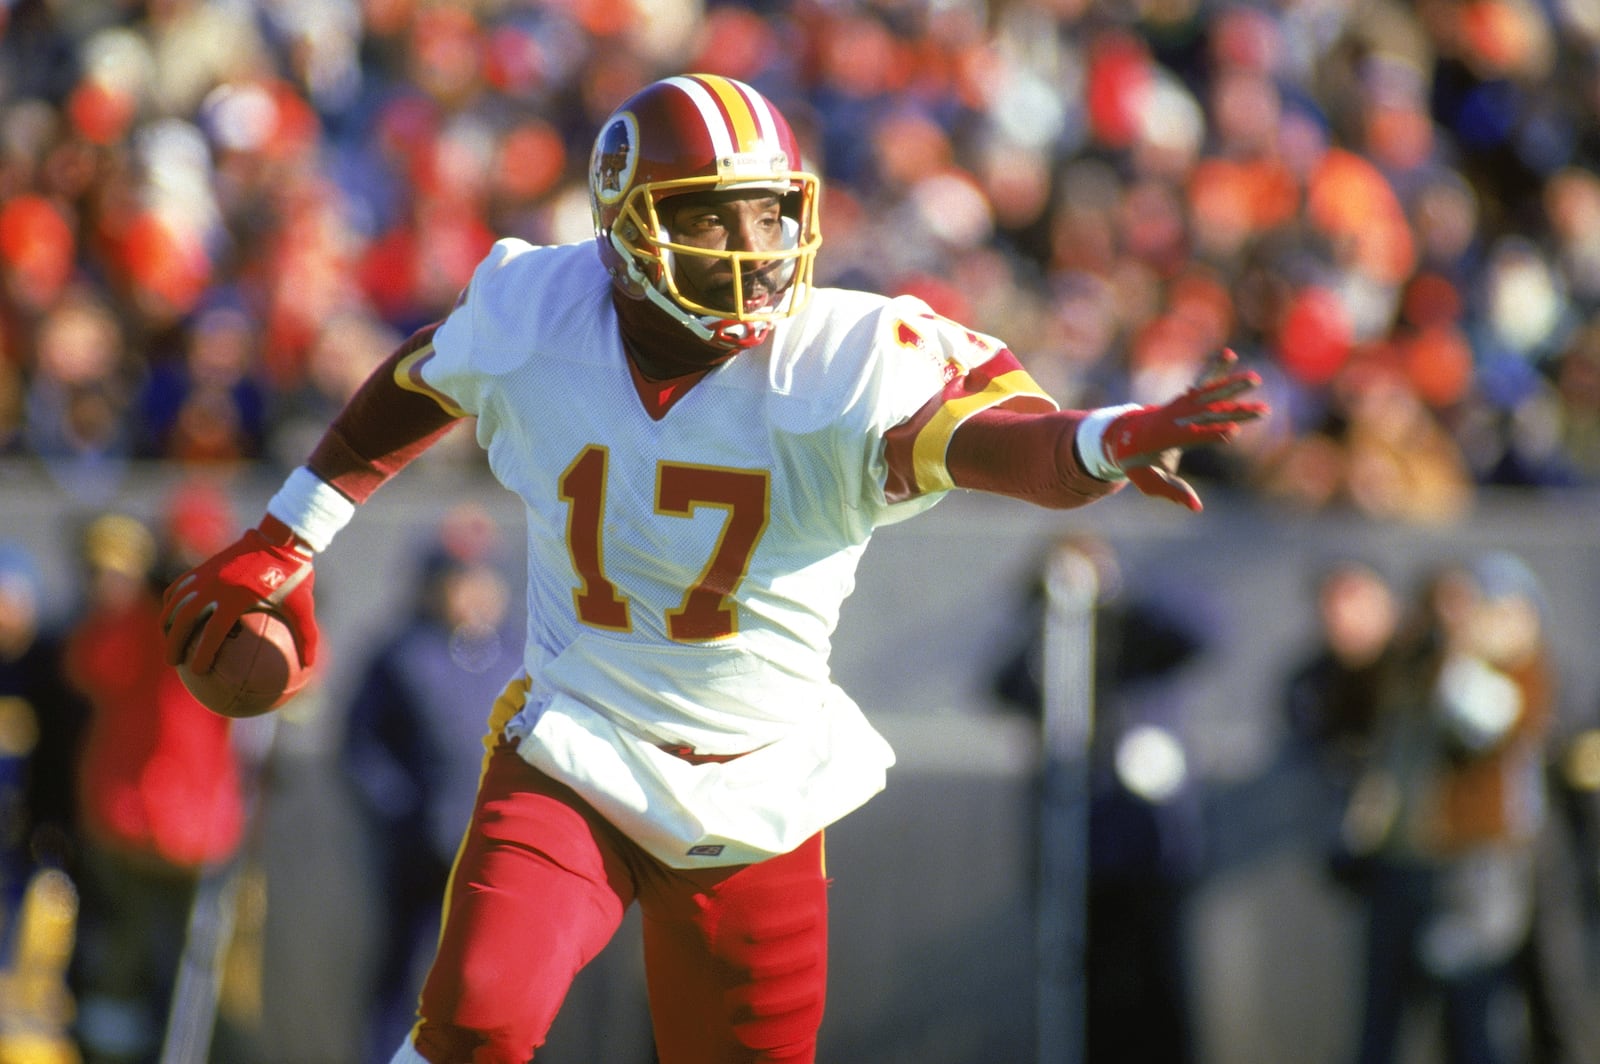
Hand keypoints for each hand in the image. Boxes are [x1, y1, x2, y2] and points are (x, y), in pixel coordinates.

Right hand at [161, 516, 318, 671]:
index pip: (213, 632)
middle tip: (173, 662)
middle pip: (185, 619)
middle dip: (175, 643)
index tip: (196, 671)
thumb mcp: (304, 606)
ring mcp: (206, 574)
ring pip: (176, 602)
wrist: (281, 539)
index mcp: (237, 597)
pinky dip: (172, 602)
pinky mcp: (204, 566)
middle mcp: (216, 586)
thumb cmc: (294, 576)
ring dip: (168, 623)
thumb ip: (307, 636)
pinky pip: (179, 586)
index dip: (202, 653)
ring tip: (168, 643)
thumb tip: (310, 665)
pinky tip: (173, 616)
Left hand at [1105, 349, 1267, 510]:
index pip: (1192, 436)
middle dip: (1234, 412)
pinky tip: (1229, 355)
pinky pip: (1201, 382)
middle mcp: (1174, 418)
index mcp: (1165, 438)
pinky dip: (1215, 369)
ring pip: (1208, 394)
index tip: (1233, 431)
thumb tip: (1196, 507)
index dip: (1211, 434)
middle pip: (1208, 414)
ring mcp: (1179, 406)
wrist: (1120, 436)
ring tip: (1255, 379)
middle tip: (1261, 412)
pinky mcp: (1183, 399)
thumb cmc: (1136, 462)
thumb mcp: (1148, 482)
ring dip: (1231, 386)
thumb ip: (1172, 492)